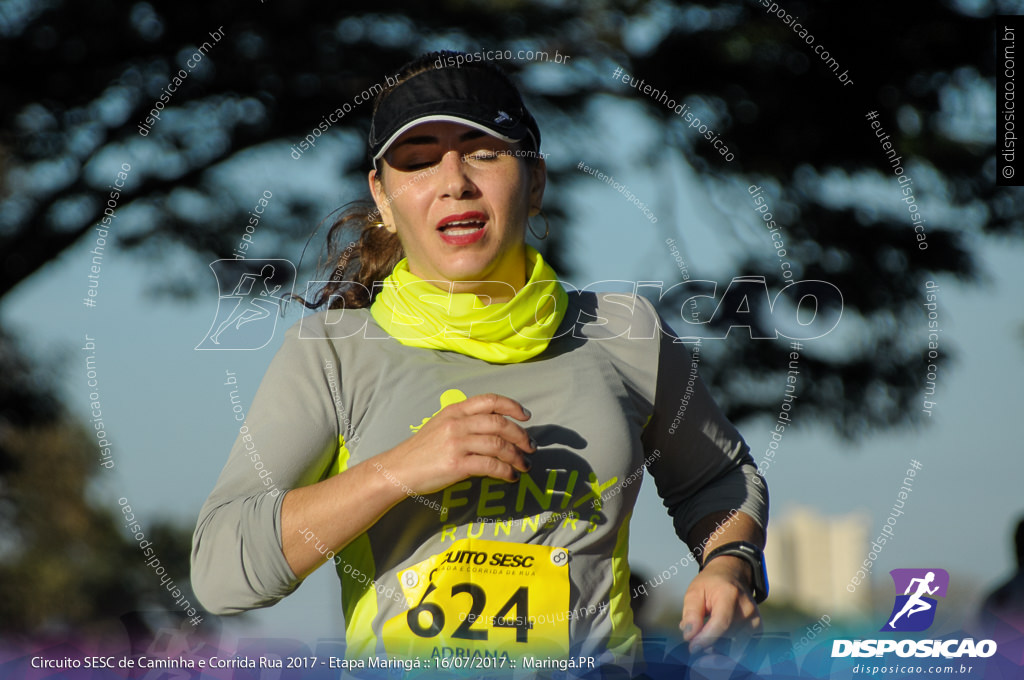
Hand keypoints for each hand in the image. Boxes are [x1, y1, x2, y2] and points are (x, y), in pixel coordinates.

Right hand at [374, 393, 534, 496]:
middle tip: (531, 447)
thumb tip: (497, 427)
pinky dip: (506, 471)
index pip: (490, 400)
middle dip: (521, 435)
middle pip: (500, 423)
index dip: (512, 406)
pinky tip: (510, 476)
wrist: (398, 470)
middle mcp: (457, 424)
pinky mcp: (457, 465)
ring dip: (517, 456)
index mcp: (455, 411)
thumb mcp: (441, 425)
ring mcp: (457, 444)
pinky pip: (491, 466)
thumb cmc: (422, 450)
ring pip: (499, 445)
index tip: (526, 416)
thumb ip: (465, 421)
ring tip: (524, 465)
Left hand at [680, 555, 761, 653]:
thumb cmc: (712, 583)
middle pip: (727, 639)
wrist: (733, 576)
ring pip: (734, 648)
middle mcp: (747, 609)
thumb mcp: (694, 592)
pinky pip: (741, 649)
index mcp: (730, 595)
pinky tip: (718, 640)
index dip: (706, 639)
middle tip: (696, 642)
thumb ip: (691, 614)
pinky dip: (727, 650)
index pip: (721, 623)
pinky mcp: (758, 631)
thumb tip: (689, 636)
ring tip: (706, 637)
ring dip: (717, 649)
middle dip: (708, 646)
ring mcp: (755, 621)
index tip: (693, 647)